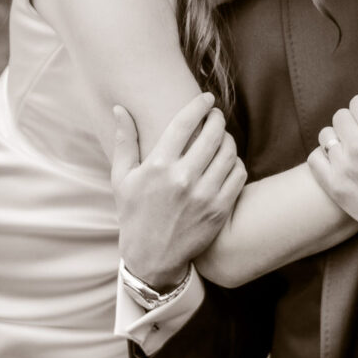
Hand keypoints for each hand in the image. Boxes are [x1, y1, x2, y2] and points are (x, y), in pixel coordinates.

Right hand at [111, 92, 246, 289]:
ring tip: (222, 137)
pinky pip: (238, 174)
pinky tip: (227, 161)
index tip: (206, 98)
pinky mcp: (219, 209)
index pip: (184, 123)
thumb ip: (124, 141)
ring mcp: (204, 195)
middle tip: (216, 116)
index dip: (199, 105)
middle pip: (213, 134)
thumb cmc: (134, 214)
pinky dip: (236, 163)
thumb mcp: (122, 179)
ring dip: (228, 139)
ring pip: (229, 152)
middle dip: (217, 119)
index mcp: (158, 167)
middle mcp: (182, 179)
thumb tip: (119, 108)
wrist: (151, 259)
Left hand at [307, 89, 357, 272]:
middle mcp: (357, 146)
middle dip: (356, 121)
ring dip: (339, 138)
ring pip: (327, 135)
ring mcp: (343, 168)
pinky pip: (314, 159)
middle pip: (341, 115)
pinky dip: (325, 157)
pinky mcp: (336, 188)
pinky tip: (342, 162)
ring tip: (356, 149)